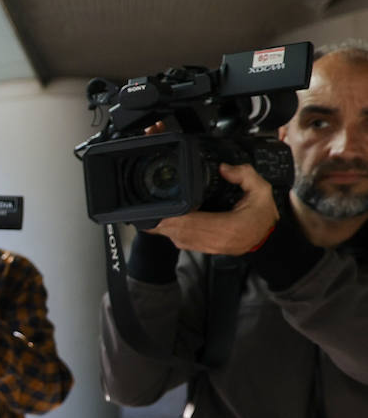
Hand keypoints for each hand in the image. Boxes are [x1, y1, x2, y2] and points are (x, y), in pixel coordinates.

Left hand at [148, 163, 277, 254]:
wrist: (268, 237)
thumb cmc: (263, 216)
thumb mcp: (262, 190)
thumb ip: (245, 175)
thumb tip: (225, 168)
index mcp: (228, 227)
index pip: (192, 223)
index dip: (173, 217)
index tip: (161, 208)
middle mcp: (216, 240)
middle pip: (179, 232)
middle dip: (162, 221)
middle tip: (148, 209)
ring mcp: (210, 247)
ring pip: (179, 239)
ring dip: (164, 228)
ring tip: (153, 215)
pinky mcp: (207, 249)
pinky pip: (183, 243)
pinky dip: (172, 233)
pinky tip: (165, 223)